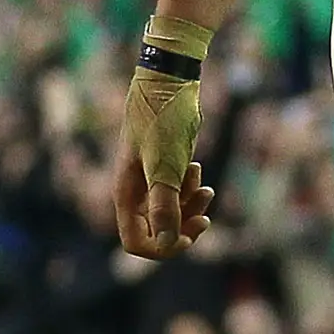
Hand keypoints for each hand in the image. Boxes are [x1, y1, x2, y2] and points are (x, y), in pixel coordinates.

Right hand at [114, 66, 212, 257]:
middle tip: (205, 217)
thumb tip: (168, 244)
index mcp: (127, 196)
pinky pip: (177, 193)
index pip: (136, 242)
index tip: (187, 238)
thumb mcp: (165, 166)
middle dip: (183, 227)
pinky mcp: (164, 168)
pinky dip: (190, 189)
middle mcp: (135, 192)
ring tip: (204, 186)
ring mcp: (149, 180)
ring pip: (170, 213)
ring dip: (190, 206)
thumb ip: (164, 206)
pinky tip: (196, 170)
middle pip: (157, 232)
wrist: (168, 84)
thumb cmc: (162, 122)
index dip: (162, 249)